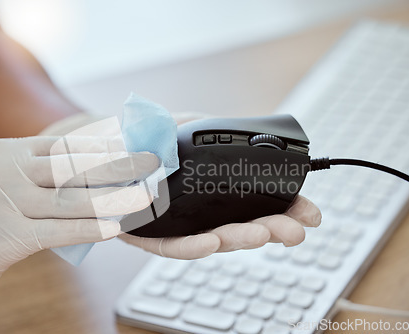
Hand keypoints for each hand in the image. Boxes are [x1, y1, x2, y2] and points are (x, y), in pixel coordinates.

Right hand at [0, 136, 157, 302]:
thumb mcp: (0, 178)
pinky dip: (89, 229)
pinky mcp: (4, 236)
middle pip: (74, 166)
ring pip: (71, 198)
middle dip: (119, 165)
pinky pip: (57, 231)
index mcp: (8, 151)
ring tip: (144, 198)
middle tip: (151, 164)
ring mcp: (4, 201)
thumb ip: (38, 173)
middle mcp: (7, 170)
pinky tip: (114, 230)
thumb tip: (90, 174)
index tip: (134, 147)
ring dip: (113, 198)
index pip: (65, 144)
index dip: (104, 146)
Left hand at [119, 113, 321, 258]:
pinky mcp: (149, 235)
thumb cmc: (141, 141)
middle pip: (243, 226)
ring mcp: (178, 225)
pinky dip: (192, 246)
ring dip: (240, 238)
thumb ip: (201, 126)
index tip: (312, 213)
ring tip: (263, 234)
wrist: (96, 154)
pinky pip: (172, 245)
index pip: (258, 203)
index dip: (287, 209)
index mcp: (216, 190)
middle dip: (274, 229)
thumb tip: (236, 130)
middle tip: (297, 230)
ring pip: (214, 239)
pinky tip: (212, 241)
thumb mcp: (176, 125)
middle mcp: (202, 212)